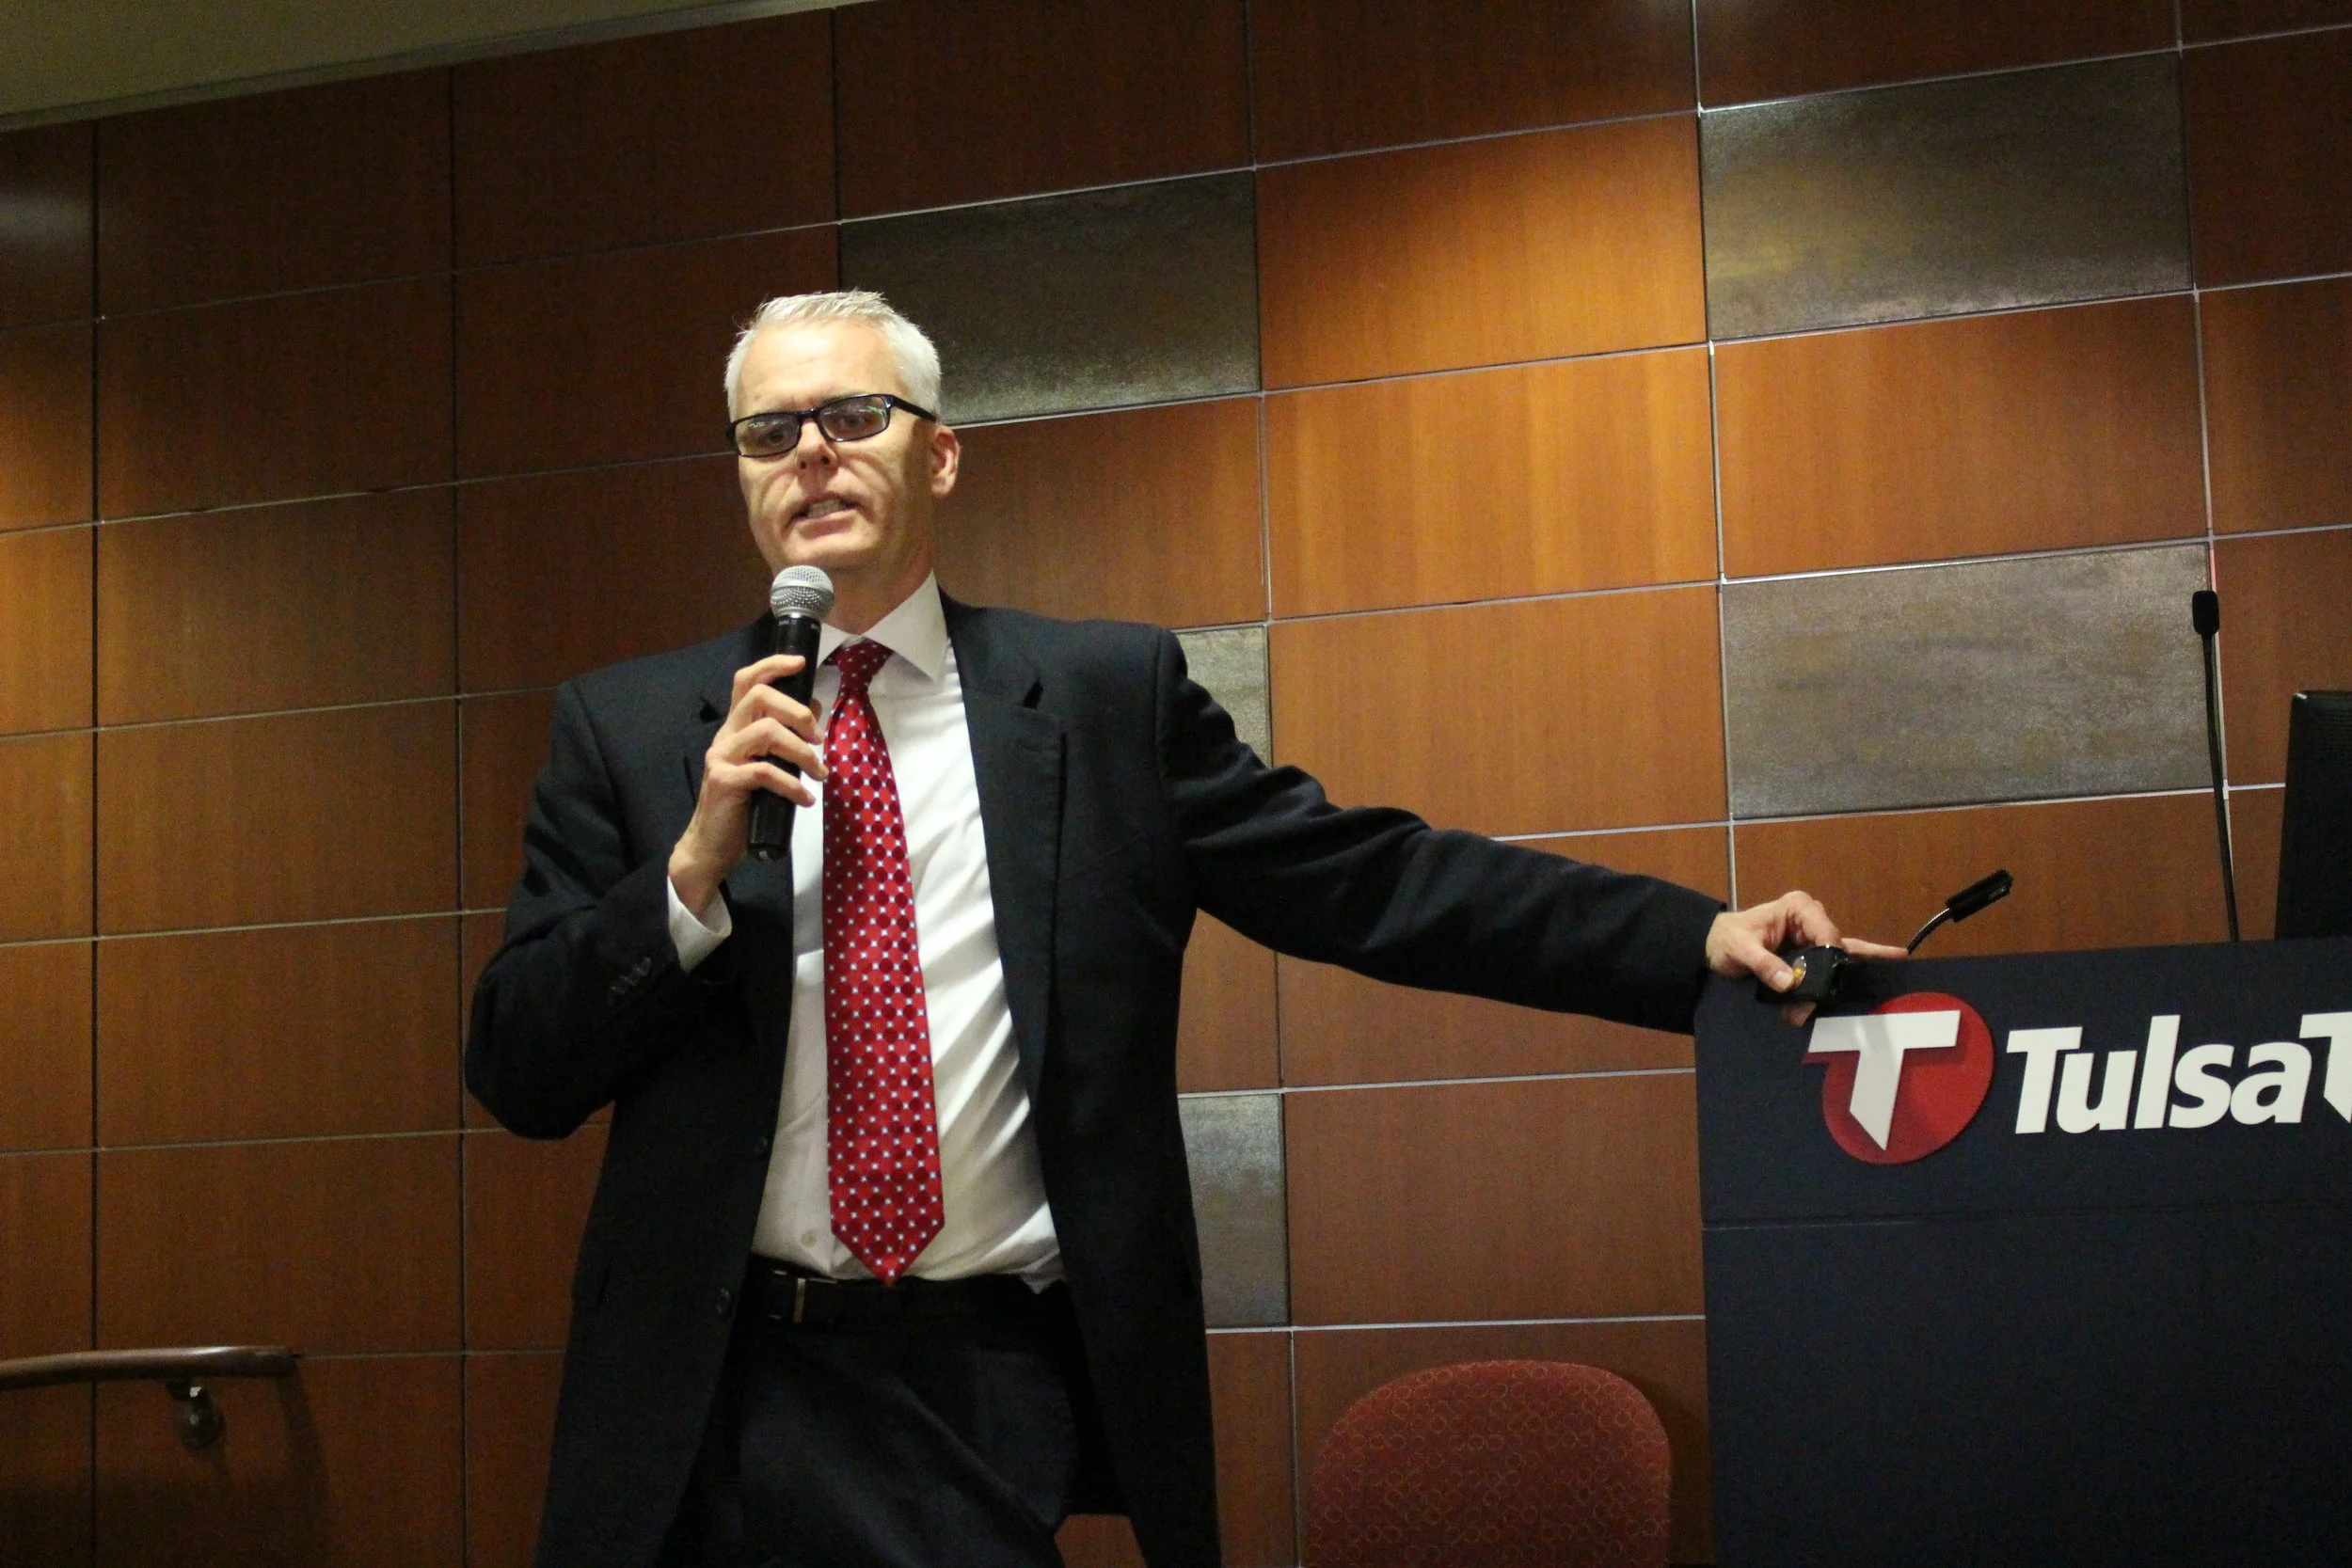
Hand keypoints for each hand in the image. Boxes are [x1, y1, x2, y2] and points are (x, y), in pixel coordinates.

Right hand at [668, 655, 825, 918]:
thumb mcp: (769, 768)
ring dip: (802, 752)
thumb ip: (786, 741)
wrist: (712, 846)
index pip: (747, 681)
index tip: (801, 663)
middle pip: (759, 696)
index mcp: (736, 727)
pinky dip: (792, 785)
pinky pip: (764, 772)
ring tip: (820, 774)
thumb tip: (814, 712)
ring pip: (766, 731)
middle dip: (798, 711)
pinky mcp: (723, 781)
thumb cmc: (744, 806)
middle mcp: (726, 735)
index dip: (773, 665)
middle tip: (819, 739)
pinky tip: (805, 800)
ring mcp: (721, 756)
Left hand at [1706, 890, 1908, 1024]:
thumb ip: (1763, 964)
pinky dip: (1828, 987)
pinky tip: (1842, 1000)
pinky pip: (1828, 970)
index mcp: (1799, 908)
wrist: (1715, 946)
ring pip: (1833, 964)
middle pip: (1833, 952)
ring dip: (1825, 989)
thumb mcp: (1740, 949)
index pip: (1826, 933)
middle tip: (1817, 1006)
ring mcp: (1813, 938)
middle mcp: (1813, 919)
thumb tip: (1789, 982)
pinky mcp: (1810, 955)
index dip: (1830, 958)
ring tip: (1808, 1013)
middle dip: (1828, 979)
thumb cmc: (1727, 939)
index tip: (1825, 985)